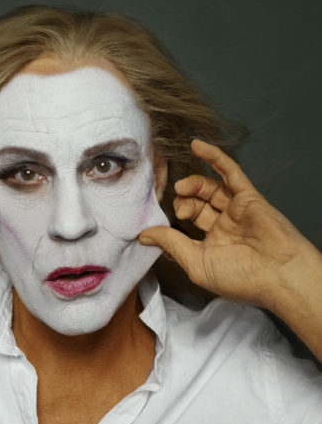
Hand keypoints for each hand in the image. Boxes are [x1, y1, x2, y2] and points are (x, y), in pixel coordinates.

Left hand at [139, 139, 319, 311]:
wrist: (280, 274)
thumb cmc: (240, 278)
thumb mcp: (196, 263)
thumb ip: (171, 244)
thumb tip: (144, 236)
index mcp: (212, 245)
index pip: (185, 227)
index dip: (170, 223)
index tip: (152, 226)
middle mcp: (224, 227)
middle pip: (197, 205)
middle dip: (183, 203)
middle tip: (179, 208)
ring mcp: (237, 210)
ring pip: (210, 188)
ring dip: (193, 184)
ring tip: (181, 187)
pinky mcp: (249, 196)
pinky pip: (230, 173)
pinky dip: (215, 158)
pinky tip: (196, 146)